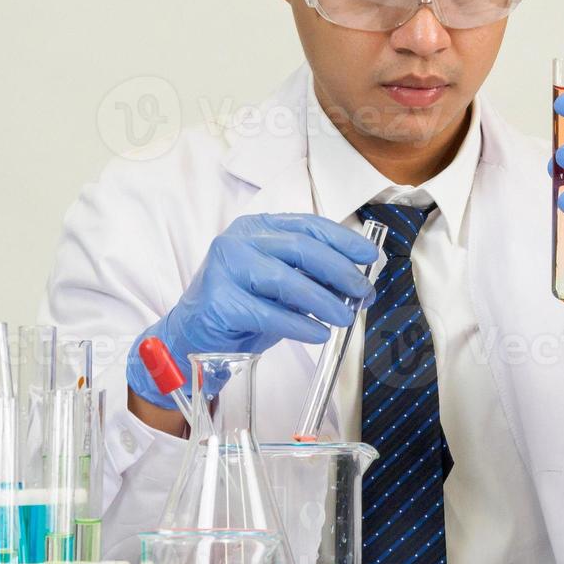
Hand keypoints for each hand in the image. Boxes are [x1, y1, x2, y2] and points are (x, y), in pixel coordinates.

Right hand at [126, 213, 379, 408]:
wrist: (192, 337)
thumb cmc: (243, 308)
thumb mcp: (281, 286)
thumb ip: (312, 277)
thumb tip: (358, 284)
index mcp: (258, 228)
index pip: (308, 225)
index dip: (343, 240)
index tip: (370, 257)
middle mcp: (239, 240)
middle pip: (301, 248)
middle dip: (340, 270)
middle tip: (364, 292)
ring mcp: (225, 268)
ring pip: (286, 279)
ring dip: (323, 299)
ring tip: (347, 316)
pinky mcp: (219, 301)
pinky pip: (269, 313)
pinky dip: (299, 324)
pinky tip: (319, 333)